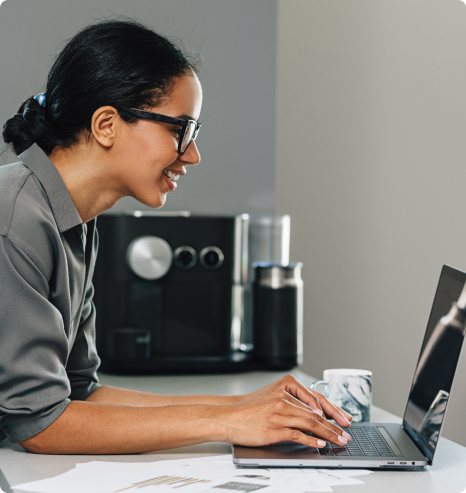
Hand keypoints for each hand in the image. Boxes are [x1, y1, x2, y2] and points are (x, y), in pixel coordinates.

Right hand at [216, 389, 350, 447]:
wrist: (229, 416)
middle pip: (316, 413)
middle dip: (335, 424)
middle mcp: (284, 399)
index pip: (316, 399)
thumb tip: (314, 413)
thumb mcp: (272, 396)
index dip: (333, 410)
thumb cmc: (250, 408)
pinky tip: (320, 444)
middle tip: (346, 433)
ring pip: (311, 424)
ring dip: (328, 434)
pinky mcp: (274, 430)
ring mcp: (279, 415)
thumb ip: (292, 402)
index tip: (344, 418)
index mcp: (285, 388)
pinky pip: (298, 435)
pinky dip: (312, 441)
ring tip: (339, 440)